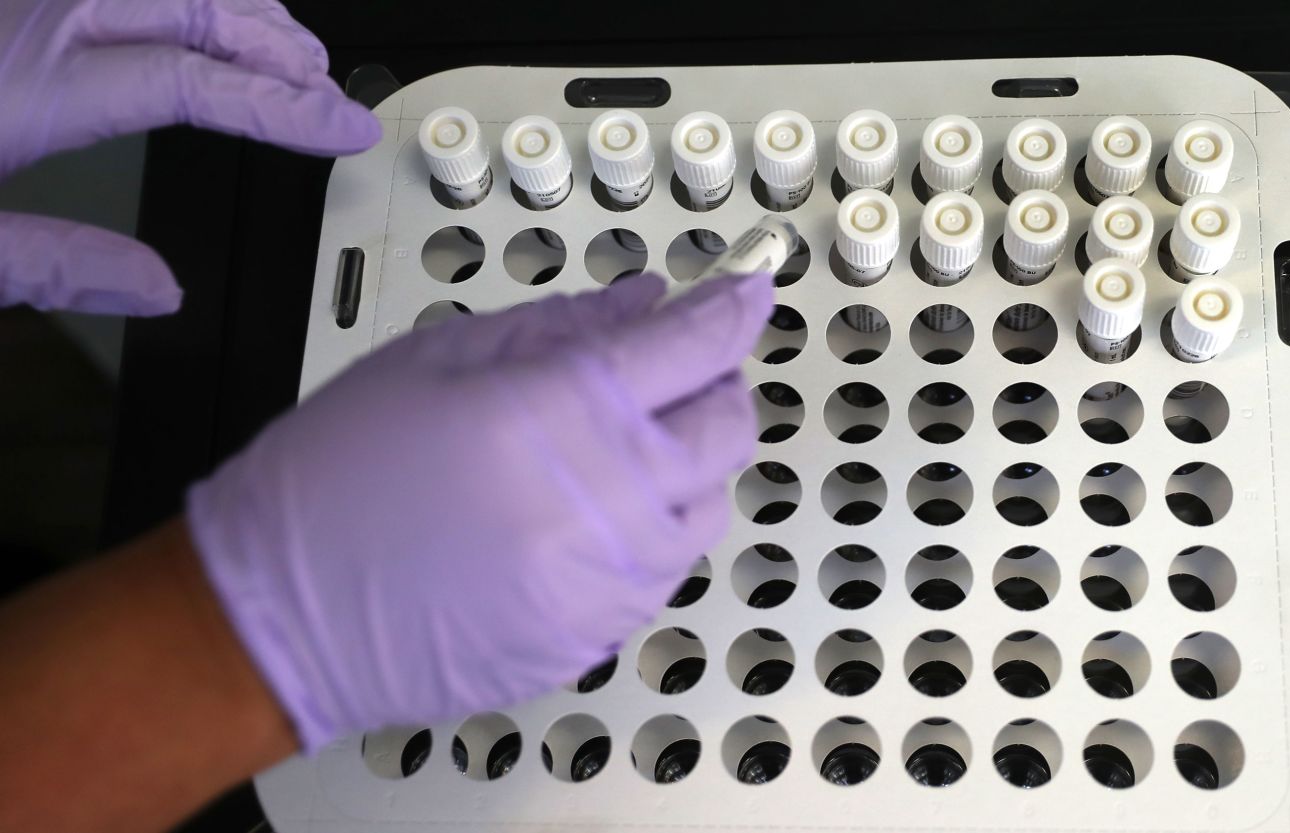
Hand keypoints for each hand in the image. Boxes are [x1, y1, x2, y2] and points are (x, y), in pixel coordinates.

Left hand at [0, 0, 380, 314]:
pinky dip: (179, 2)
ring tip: (286, 50)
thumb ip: (53, 266)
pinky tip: (198, 21)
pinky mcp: (6, 6)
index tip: (342, 127)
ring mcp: (17, 6)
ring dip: (233, 12)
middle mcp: (27, 28)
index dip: (278, 105)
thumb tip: (156, 289)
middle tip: (328, 89)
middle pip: (184, 10)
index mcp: (25, 91)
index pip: (184, 82)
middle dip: (273, 47)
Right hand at [187, 273, 773, 750]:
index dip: (732, 309)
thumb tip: (645, 302)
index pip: (698, 345)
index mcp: (568, 409)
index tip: (747, 290)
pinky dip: (646, 531)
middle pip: (729, 428)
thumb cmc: (338, 476)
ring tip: (611, 451)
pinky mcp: (600, 635)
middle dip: (714, 387)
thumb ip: (559, 325)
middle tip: (669, 373)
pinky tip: (578, 519)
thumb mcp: (438, 358)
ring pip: (707, 505)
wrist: (281, 614)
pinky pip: (662, 571)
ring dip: (683, 465)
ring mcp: (613, 579)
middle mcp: (611, 499)